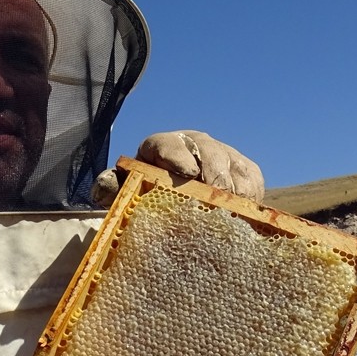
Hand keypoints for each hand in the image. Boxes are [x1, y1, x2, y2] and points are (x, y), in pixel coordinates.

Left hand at [94, 131, 263, 206]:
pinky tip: (246, 212)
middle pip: (209, 153)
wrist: (178, 197)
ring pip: (234, 166)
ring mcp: (222, 153)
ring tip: (233, 210)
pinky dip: (251, 194)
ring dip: (234, 189)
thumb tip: (104, 185)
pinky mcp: (243, 168)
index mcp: (161, 146)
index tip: (186, 173)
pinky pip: (252, 177)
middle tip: (215, 199)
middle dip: (213, 176)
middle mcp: (195, 143)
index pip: (168, 145)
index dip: (177, 156)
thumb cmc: (150, 194)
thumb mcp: (129, 191)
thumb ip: (114, 187)